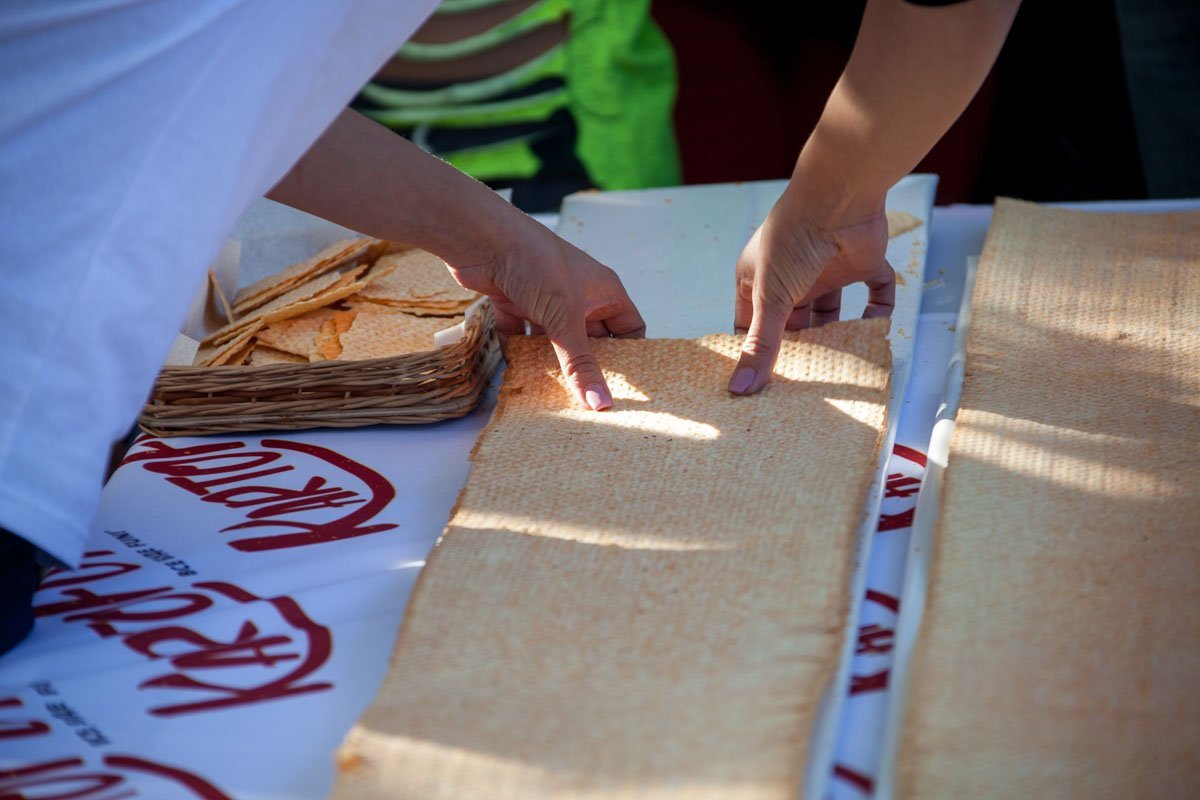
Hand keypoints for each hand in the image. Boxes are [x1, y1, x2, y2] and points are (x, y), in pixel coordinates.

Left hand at [449, 227, 644, 410]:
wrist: (481, 236)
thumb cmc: (535, 263)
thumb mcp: (564, 318)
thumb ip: (580, 364)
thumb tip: (601, 404)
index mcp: (603, 290)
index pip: (629, 327)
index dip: (631, 355)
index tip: (626, 386)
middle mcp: (577, 294)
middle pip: (589, 339)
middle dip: (585, 364)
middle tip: (585, 398)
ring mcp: (545, 297)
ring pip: (552, 339)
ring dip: (548, 360)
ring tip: (548, 391)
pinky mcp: (514, 299)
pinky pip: (519, 332)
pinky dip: (515, 347)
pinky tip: (513, 365)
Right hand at [728, 187, 894, 395]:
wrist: (839, 195)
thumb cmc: (792, 240)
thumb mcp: (771, 299)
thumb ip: (761, 345)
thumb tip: (739, 389)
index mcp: (759, 278)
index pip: (751, 324)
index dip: (754, 351)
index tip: (758, 384)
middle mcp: (792, 276)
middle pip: (794, 324)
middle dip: (799, 349)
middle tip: (800, 386)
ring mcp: (827, 269)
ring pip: (832, 312)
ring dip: (837, 334)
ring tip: (839, 365)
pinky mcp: (862, 262)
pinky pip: (876, 293)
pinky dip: (879, 310)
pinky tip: (877, 328)